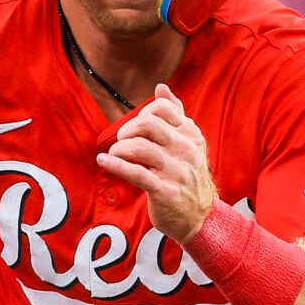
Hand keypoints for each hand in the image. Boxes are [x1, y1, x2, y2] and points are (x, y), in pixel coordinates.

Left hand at [97, 84, 217, 240]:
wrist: (200, 217)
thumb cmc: (188, 177)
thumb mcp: (189, 143)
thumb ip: (176, 114)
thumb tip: (161, 87)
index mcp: (191, 135)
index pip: (161, 108)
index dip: (142, 113)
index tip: (136, 127)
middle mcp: (186, 150)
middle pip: (148, 124)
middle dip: (127, 130)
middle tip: (122, 141)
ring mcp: (176, 171)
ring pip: (138, 147)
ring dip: (119, 149)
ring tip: (116, 154)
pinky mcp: (164, 191)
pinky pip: (135, 173)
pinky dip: (114, 164)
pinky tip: (104, 160)